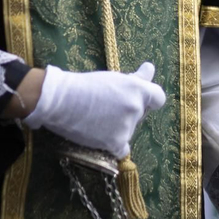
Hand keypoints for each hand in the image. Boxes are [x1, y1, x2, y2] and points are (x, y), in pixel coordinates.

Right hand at [21, 62, 165, 157]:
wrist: (60, 101)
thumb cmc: (85, 85)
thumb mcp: (113, 78)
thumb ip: (136, 78)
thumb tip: (150, 69)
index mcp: (138, 89)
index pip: (158, 98)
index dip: (149, 99)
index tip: (137, 98)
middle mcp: (136, 109)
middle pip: (141, 114)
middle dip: (128, 111)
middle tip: (106, 106)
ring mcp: (127, 127)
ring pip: (129, 130)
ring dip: (118, 126)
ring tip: (97, 118)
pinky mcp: (115, 143)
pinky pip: (122, 149)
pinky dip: (114, 145)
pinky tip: (102, 136)